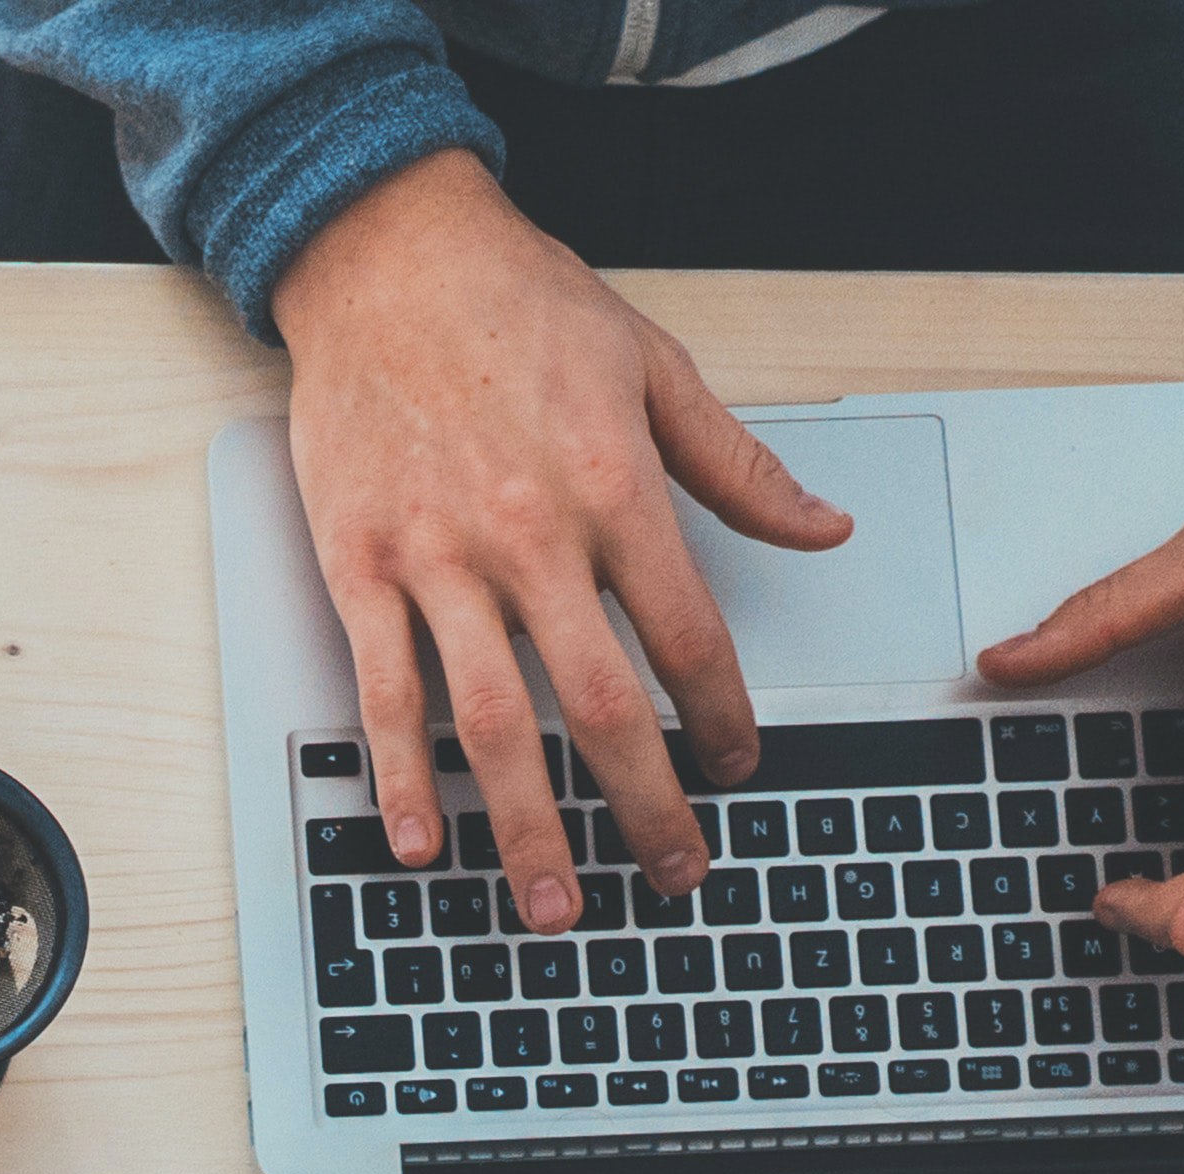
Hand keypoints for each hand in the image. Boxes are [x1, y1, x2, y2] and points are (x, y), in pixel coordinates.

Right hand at [270, 150, 852, 932]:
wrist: (389, 258)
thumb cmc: (519, 306)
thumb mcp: (654, 367)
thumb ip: (738, 467)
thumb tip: (823, 530)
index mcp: (613, 488)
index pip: (687, 635)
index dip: (722, 716)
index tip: (738, 766)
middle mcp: (528, 536)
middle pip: (602, 705)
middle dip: (646, 805)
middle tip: (674, 871)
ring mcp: (437, 559)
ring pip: (494, 723)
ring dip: (527, 827)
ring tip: (556, 905)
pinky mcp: (360, 567)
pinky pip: (385, 693)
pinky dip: (403, 777)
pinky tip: (423, 842)